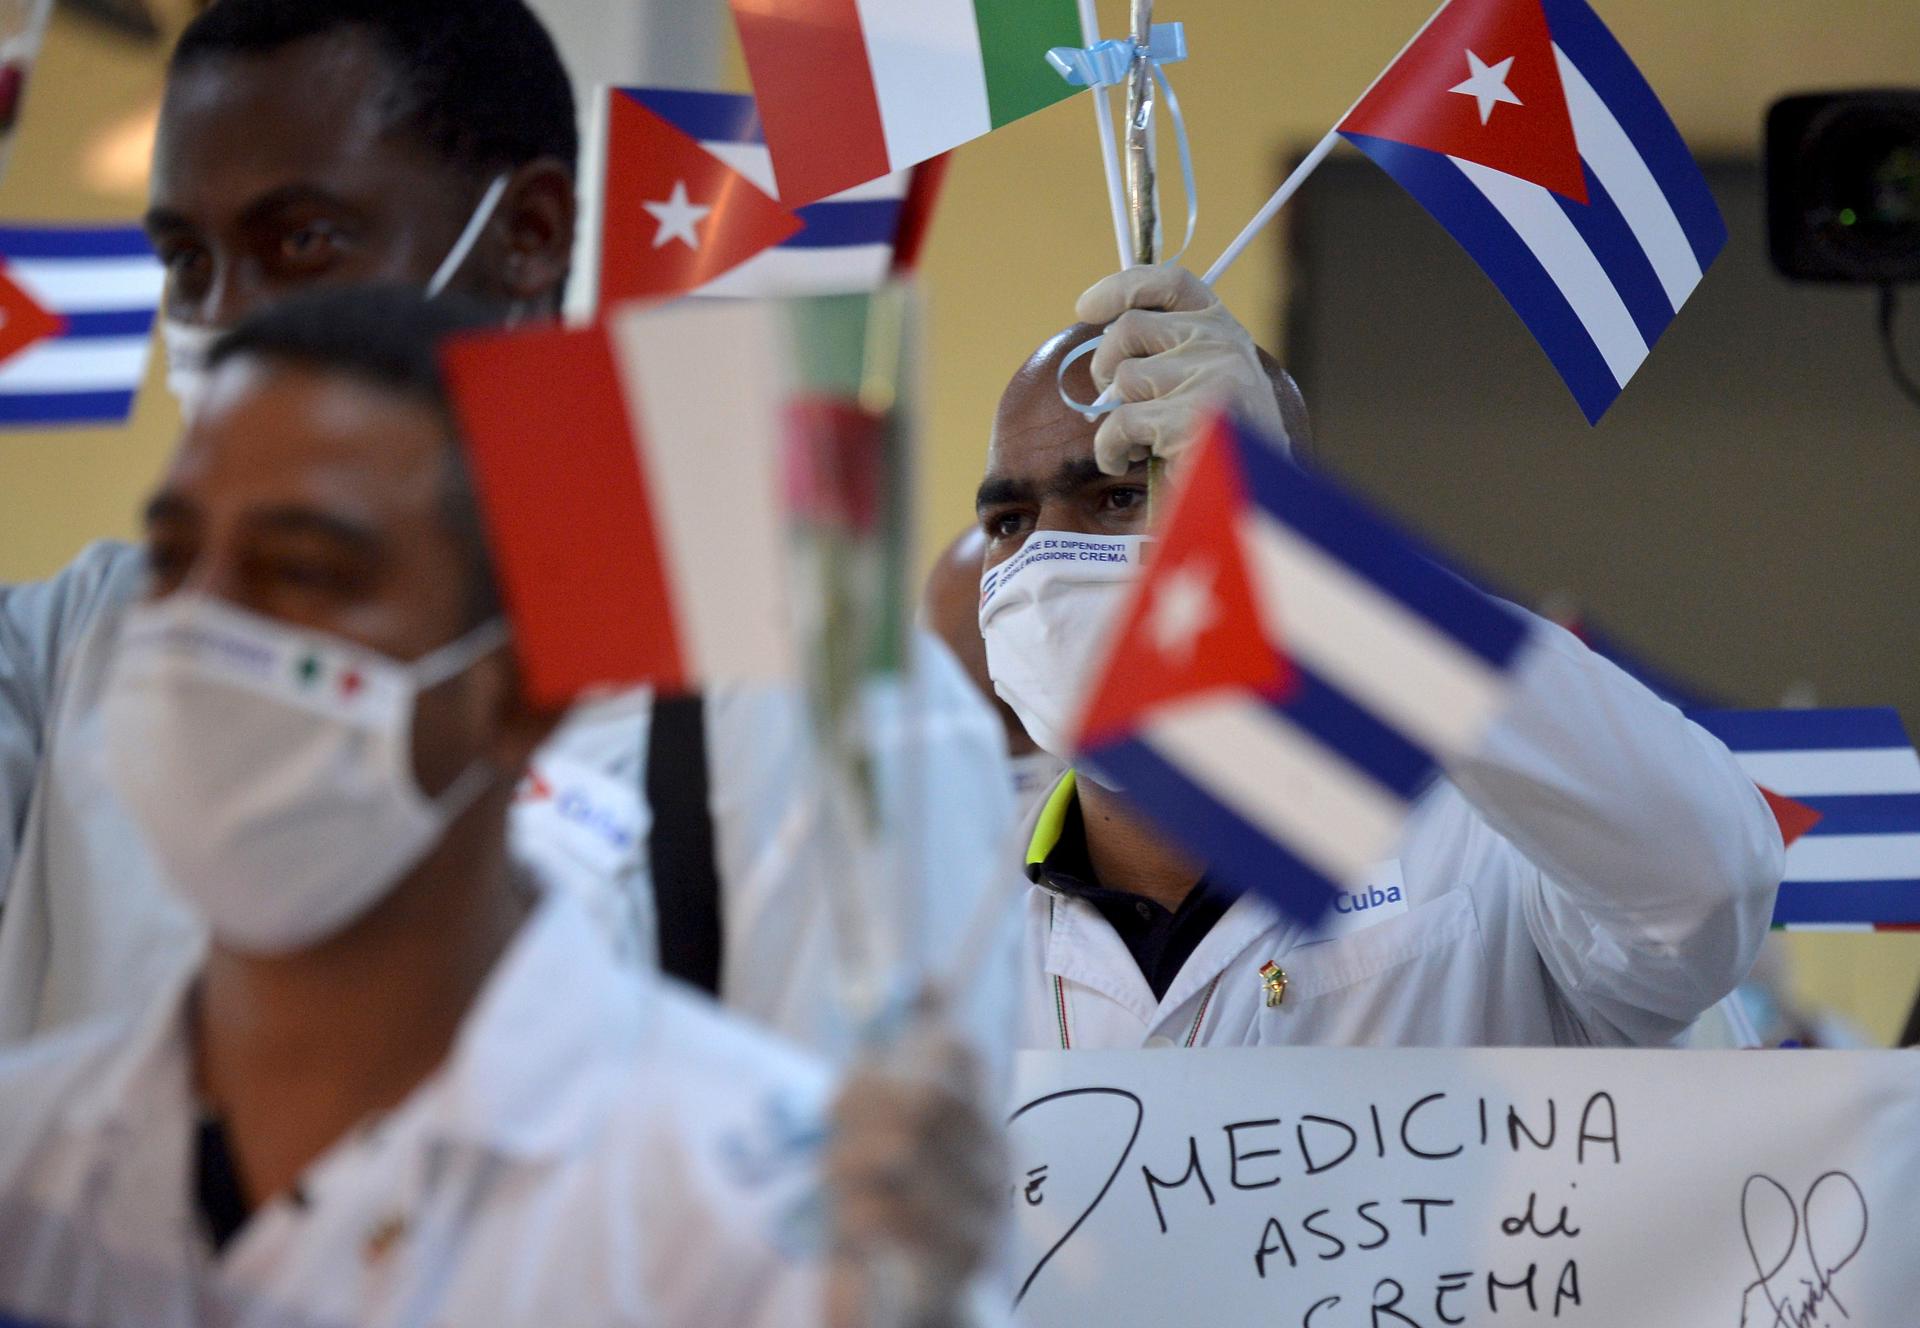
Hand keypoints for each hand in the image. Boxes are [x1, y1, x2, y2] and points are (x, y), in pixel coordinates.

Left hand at [824, 1016, 1004, 1327]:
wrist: (914, 1316)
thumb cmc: (894, 1214)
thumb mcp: (888, 1132)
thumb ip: (904, 1060)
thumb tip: (930, 976)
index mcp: (981, 1120)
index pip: (955, 1049)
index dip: (892, 1049)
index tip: (856, 1078)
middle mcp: (995, 1161)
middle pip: (920, 1096)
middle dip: (857, 1110)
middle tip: (832, 1138)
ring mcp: (984, 1214)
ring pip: (899, 1153)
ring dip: (847, 1169)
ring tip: (839, 1191)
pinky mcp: (959, 1264)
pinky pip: (890, 1216)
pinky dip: (854, 1217)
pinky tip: (853, 1229)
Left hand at [1077, 265, 1292, 474]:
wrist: (1258, 485)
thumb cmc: (1221, 433)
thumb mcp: (1203, 373)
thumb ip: (1168, 346)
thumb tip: (1104, 330)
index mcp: (1221, 325)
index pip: (1169, 282)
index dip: (1121, 288)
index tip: (1087, 308)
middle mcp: (1220, 341)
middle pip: (1127, 328)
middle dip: (1104, 365)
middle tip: (1111, 397)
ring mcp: (1210, 375)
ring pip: (1123, 379)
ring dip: (1113, 413)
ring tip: (1134, 439)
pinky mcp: (1193, 417)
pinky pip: (1120, 423)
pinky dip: (1110, 447)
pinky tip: (1123, 459)